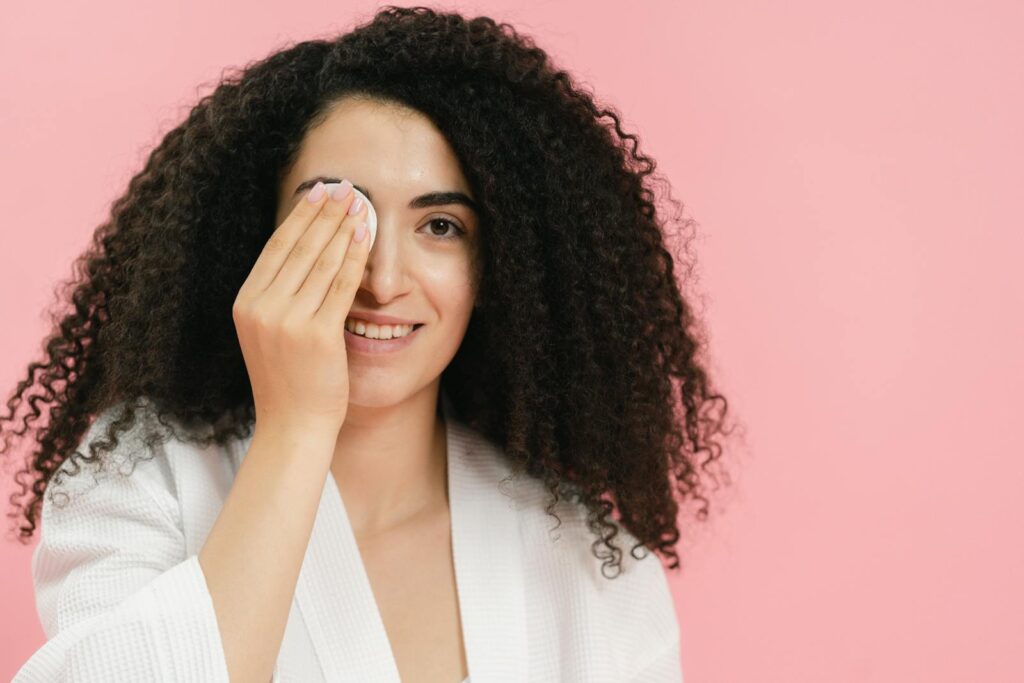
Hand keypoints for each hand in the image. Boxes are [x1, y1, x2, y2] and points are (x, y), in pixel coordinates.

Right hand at [232, 180, 370, 433]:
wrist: (293, 427)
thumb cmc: (288, 384)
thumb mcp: (269, 335)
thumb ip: (278, 299)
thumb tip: (300, 258)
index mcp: (246, 304)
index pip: (276, 248)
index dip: (299, 217)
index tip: (317, 192)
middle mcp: (261, 307)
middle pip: (298, 247)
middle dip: (324, 212)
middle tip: (344, 186)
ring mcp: (287, 320)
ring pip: (321, 261)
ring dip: (342, 227)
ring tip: (359, 203)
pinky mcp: (316, 334)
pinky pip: (341, 285)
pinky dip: (355, 257)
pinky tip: (366, 236)